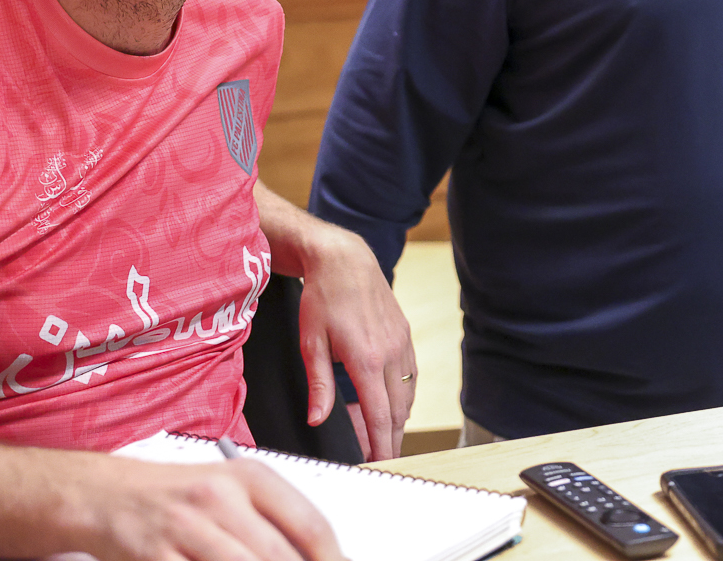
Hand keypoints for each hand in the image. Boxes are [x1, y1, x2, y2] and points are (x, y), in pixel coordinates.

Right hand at [82, 458, 344, 560]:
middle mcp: (219, 497)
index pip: (309, 523)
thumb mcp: (233, 494)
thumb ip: (273, 524)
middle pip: (278, 556)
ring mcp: (185, 527)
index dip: (332, 558)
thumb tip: (317, 555)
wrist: (108, 495)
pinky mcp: (154, 555)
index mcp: (249, 477)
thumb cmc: (179, 497)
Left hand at [296, 225, 417, 460]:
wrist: (344, 260)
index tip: (380, 462)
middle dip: (391, 438)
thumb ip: (319, 386)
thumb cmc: (323, 298)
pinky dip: (404, 395)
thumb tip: (318, 419)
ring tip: (385, 436)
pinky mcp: (405, 334)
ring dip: (398, 418)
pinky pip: (410, 373)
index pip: (379, 414)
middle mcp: (390, 352)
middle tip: (382, 458)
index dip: (381, 443)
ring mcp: (402, 342)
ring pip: (407, 393)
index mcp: (366, 359)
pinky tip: (394, 403)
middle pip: (398, 409)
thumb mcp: (312, 343)